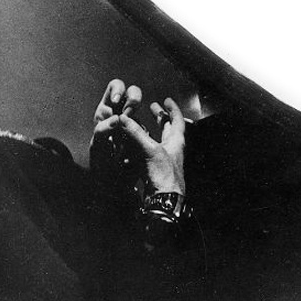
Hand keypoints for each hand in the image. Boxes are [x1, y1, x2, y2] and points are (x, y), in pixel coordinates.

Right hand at [91, 80, 185, 194]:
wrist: (164, 201)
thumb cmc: (164, 175)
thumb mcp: (150, 149)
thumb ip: (135, 133)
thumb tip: (123, 118)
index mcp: (176, 141)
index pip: (177, 120)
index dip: (173, 109)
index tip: (166, 100)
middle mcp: (171, 149)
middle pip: (168, 129)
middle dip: (161, 118)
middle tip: (153, 107)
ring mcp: (163, 159)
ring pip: (157, 140)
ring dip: (148, 131)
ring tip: (138, 123)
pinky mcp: (154, 169)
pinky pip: (147, 152)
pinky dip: (139, 146)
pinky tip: (131, 144)